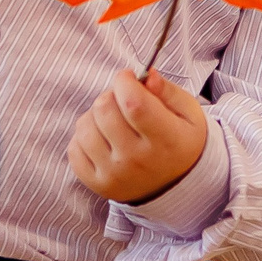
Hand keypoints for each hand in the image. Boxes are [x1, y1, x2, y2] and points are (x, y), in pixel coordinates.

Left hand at [69, 69, 208, 204]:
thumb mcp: (188, 114)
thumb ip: (167, 91)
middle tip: (123, 101)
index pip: (133, 103)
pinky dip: (84, 138)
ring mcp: (115, 175)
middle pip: (104, 109)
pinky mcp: (98, 184)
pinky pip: (74, 149)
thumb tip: (147, 75)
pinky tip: (102, 139)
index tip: (128, 78)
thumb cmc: (179, 141)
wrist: (176, 185)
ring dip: (95, 116)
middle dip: (111, 95)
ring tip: (113, 122)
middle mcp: (139, 161)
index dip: (124, 82)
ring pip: (84, 127)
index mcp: (166, 140)